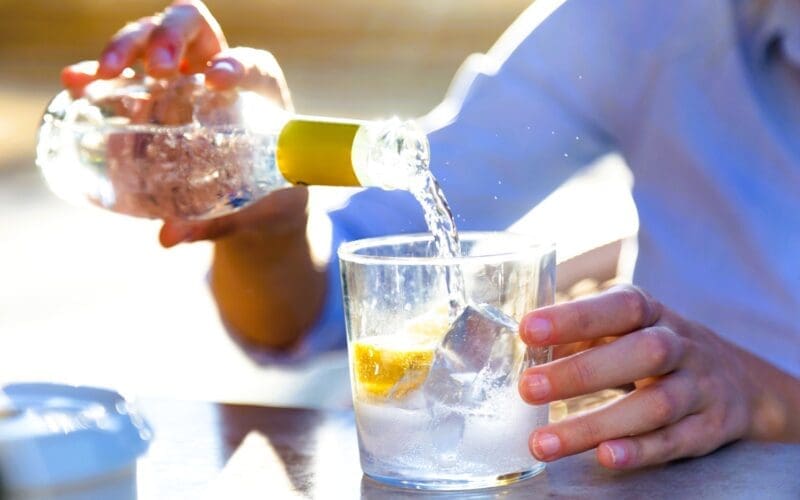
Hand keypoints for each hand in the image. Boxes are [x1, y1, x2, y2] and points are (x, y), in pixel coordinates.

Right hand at [57, 1, 323, 347]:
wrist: (257, 199)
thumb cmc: (266, 196)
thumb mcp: (250, 209)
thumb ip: (215, 220)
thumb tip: (169, 236)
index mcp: (260, 92)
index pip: (250, 63)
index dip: (235, 63)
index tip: (216, 79)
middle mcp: (219, 72)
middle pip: (194, 29)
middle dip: (171, 37)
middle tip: (159, 68)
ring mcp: (182, 79)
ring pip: (152, 39)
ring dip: (127, 46)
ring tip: (105, 72)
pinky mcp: (152, 94)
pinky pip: (123, 76)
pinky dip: (97, 74)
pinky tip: (75, 81)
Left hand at [518, 284, 796, 468]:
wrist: (741, 381)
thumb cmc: (657, 348)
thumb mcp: (624, 331)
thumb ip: (579, 337)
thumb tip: (521, 349)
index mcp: (652, 314)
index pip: (619, 307)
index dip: (574, 317)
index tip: (528, 330)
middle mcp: (681, 346)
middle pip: (641, 354)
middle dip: (581, 372)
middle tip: (527, 389)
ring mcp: (699, 388)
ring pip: (655, 405)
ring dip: (595, 424)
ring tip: (543, 442)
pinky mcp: (709, 428)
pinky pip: (676, 441)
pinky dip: (640, 451)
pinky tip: (604, 456)